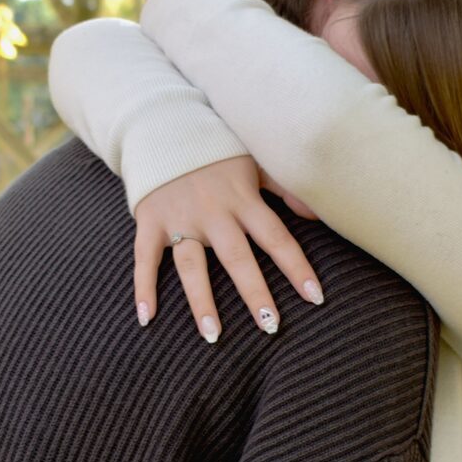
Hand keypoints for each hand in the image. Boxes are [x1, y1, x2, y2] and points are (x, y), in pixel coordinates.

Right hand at [135, 156, 323, 343]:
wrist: (163, 126)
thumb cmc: (217, 150)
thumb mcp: (255, 162)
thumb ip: (285, 188)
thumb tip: (318, 214)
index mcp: (242, 199)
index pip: (276, 238)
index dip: (296, 267)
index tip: (315, 297)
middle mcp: (212, 212)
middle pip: (237, 257)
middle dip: (254, 293)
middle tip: (270, 326)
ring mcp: (179, 218)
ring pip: (191, 265)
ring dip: (201, 301)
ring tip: (213, 334)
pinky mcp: (150, 220)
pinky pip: (145, 258)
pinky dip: (143, 287)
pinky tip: (148, 317)